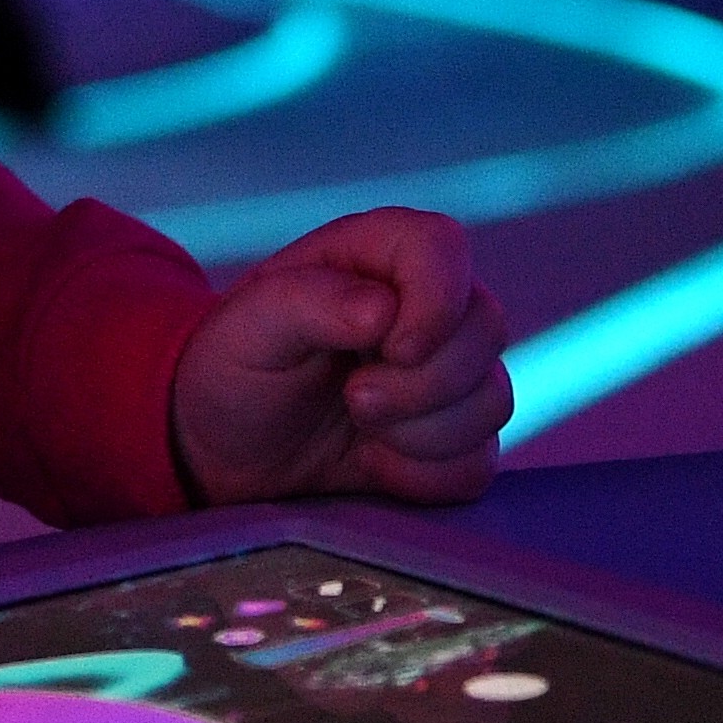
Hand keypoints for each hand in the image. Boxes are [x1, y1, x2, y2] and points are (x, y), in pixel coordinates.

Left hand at [169, 207, 511, 507]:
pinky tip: (376, 463)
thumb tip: (384, 309)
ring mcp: (449, 372)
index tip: (391, 349)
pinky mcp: (458, 437)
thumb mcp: (245, 329)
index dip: (435, 301)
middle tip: (354, 400)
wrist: (230, 452)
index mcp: (375, 255)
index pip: (443, 247)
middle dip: (420, 384)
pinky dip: (426, 475)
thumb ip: (306, 304)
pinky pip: (480, 462)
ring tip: (358, 427)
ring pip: (493, 400)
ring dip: (420, 433)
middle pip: (487, 327)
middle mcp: (425, 304)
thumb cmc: (235, 371)